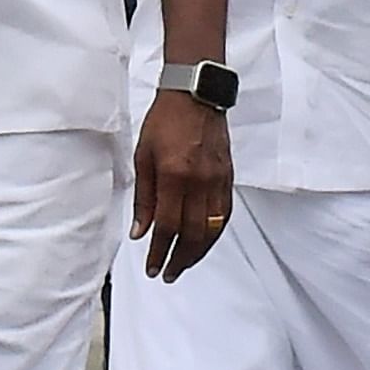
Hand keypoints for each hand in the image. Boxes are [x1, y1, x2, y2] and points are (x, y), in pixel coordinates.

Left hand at [128, 90, 235, 280]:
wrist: (196, 96)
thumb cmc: (165, 122)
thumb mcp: (143, 157)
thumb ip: (144, 198)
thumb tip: (140, 231)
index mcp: (174, 176)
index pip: (168, 226)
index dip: (159, 251)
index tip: (152, 267)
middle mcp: (199, 182)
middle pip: (193, 234)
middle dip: (180, 259)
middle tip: (168, 273)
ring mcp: (218, 180)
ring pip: (212, 228)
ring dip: (198, 252)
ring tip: (185, 264)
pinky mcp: (228, 177)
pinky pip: (224, 214)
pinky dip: (214, 233)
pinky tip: (204, 242)